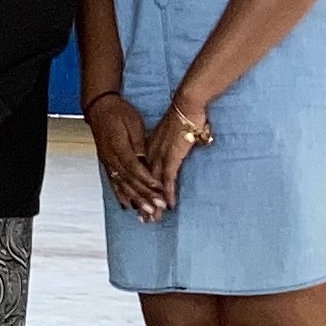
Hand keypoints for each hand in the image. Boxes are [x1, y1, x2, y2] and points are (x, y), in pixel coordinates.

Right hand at [87, 93, 164, 220]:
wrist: (99, 108)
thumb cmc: (118, 112)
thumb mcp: (132, 123)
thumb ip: (138, 144)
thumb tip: (144, 160)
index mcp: (119, 147)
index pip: (136, 169)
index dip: (148, 182)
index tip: (160, 192)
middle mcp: (112, 158)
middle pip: (129, 182)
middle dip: (144, 197)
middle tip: (156, 210)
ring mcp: (108, 163)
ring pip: (122, 186)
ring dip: (135, 201)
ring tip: (145, 214)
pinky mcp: (107, 164)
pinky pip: (114, 183)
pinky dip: (121, 196)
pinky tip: (127, 205)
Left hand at [146, 94, 214, 212]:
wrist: (186, 105)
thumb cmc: (183, 115)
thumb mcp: (173, 132)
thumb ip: (172, 142)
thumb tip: (178, 148)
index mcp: (151, 147)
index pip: (143, 174)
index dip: (140, 190)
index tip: (139, 204)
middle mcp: (152, 153)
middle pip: (145, 183)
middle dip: (144, 203)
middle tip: (143, 220)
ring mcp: (160, 155)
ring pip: (153, 184)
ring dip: (153, 202)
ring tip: (153, 219)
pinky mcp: (171, 156)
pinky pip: (167, 179)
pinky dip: (167, 193)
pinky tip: (168, 204)